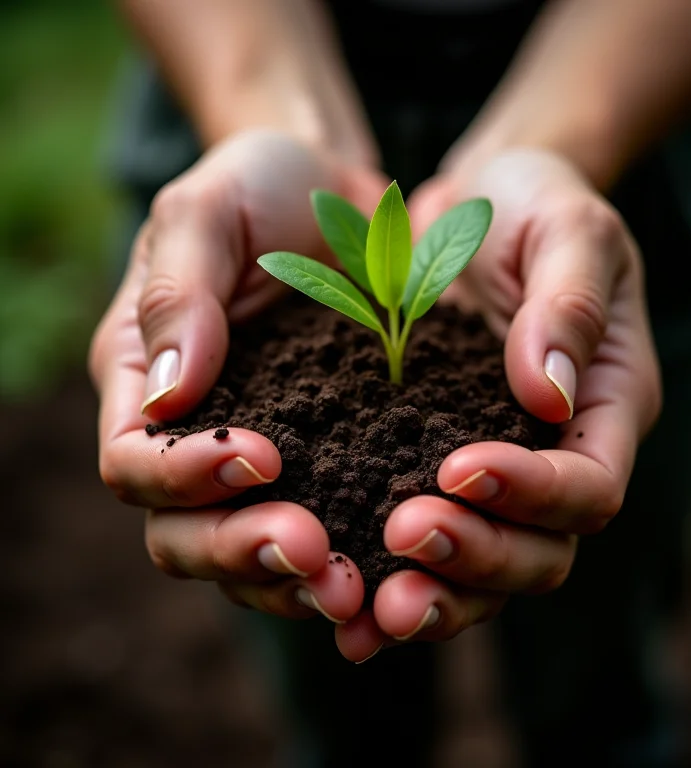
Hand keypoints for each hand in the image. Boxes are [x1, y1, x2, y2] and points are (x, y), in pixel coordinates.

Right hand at [89, 129, 387, 624]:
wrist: (342, 199)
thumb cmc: (261, 189)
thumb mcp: (209, 212)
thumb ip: (179, 294)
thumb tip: (164, 399)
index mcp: (148, 381)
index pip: (135, 463)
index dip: (183, 480)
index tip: (260, 457)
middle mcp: (199, 439)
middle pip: (186, 535)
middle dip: (241, 551)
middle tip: (311, 553)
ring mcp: (268, 461)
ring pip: (254, 557)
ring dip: (297, 582)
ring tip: (354, 587)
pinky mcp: (333, 466)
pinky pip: (331, 532)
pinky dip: (356, 563)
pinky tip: (401, 569)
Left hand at [336, 148, 660, 659]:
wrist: (467, 211)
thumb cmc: (531, 206)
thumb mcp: (566, 228)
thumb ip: (567, 304)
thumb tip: (547, 397)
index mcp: (600, 406)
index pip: (589, 486)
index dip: (534, 494)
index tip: (459, 468)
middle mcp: (550, 457)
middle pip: (537, 553)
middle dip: (475, 558)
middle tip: (404, 536)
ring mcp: (489, 472)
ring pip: (477, 572)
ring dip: (427, 593)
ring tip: (364, 603)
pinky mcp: (422, 468)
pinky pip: (415, 540)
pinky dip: (377, 571)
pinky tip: (327, 583)